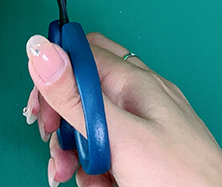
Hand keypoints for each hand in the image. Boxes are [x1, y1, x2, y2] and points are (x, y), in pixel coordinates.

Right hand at [24, 32, 221, 186]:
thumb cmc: (182, 180)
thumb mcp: (117, 136)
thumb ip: (75, 95)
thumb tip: (41, 49)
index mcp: (136, 82)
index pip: (82, 53)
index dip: (54, 75)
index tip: (39, 105)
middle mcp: (141, 99)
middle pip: (84, 92)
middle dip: (63, 121)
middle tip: (56, 145)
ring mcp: (145, 128)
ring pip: (93, 127)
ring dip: (77, 154)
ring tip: (80, 179)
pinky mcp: (146, 156)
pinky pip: (109, 153)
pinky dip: (97, 170)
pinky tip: (102, 186)